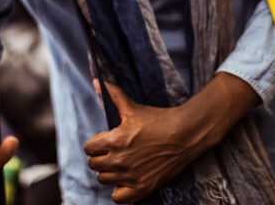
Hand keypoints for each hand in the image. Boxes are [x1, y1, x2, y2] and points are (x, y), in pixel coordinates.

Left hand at [84, 74, 259, 203]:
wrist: (185, 134)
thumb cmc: (158, 119)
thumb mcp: (133, 107)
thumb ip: (112, 95)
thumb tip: (96, 81)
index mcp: (114, 140)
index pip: (89, 148)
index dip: (96, 143)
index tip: (107, 140)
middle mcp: (119, 160)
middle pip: (94, 165)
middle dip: (102, 157)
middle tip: (116, 151)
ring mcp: (130, 176)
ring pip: (104, 180)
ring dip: (110, 173)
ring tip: (122, 163)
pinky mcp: (142, 188)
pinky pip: (118, 198)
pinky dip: (119, 191)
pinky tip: (126, 180)